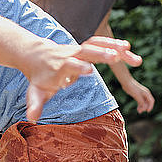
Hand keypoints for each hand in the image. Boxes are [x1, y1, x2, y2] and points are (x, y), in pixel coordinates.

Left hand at [26, 36, 141, 122]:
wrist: (35, 56)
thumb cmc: (39, 77)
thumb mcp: (36, 91)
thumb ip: (35, 103)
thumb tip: (31, 119)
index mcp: (59, 66)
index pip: (69, 64)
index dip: (78, 67)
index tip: (90, 70)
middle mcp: (69, 54)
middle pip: (85, 50)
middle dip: (100, 53)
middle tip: (116, 56)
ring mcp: (77, 49)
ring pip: (95, 43)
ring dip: (112, 46)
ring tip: (131, 52)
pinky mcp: (84, 47)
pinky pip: (100, 42)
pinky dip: (113, 44)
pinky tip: (128, 48)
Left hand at [122, 79, 154, 112]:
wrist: (126, 82)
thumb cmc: (132, 88)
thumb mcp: (137, 95)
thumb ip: (141, 101)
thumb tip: (144, 108)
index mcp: (147, 93)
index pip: (151, 101)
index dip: (150, 106)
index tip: (147, 111)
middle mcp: (145, 94)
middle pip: (148, 102)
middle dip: (145, 107)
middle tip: (140, 111)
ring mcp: (141, 94)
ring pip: (144, 103)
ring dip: (142, 107)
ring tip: (138, 111)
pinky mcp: (137, 95)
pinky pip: (140, 102)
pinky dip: (140, 105)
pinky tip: (138, 108)